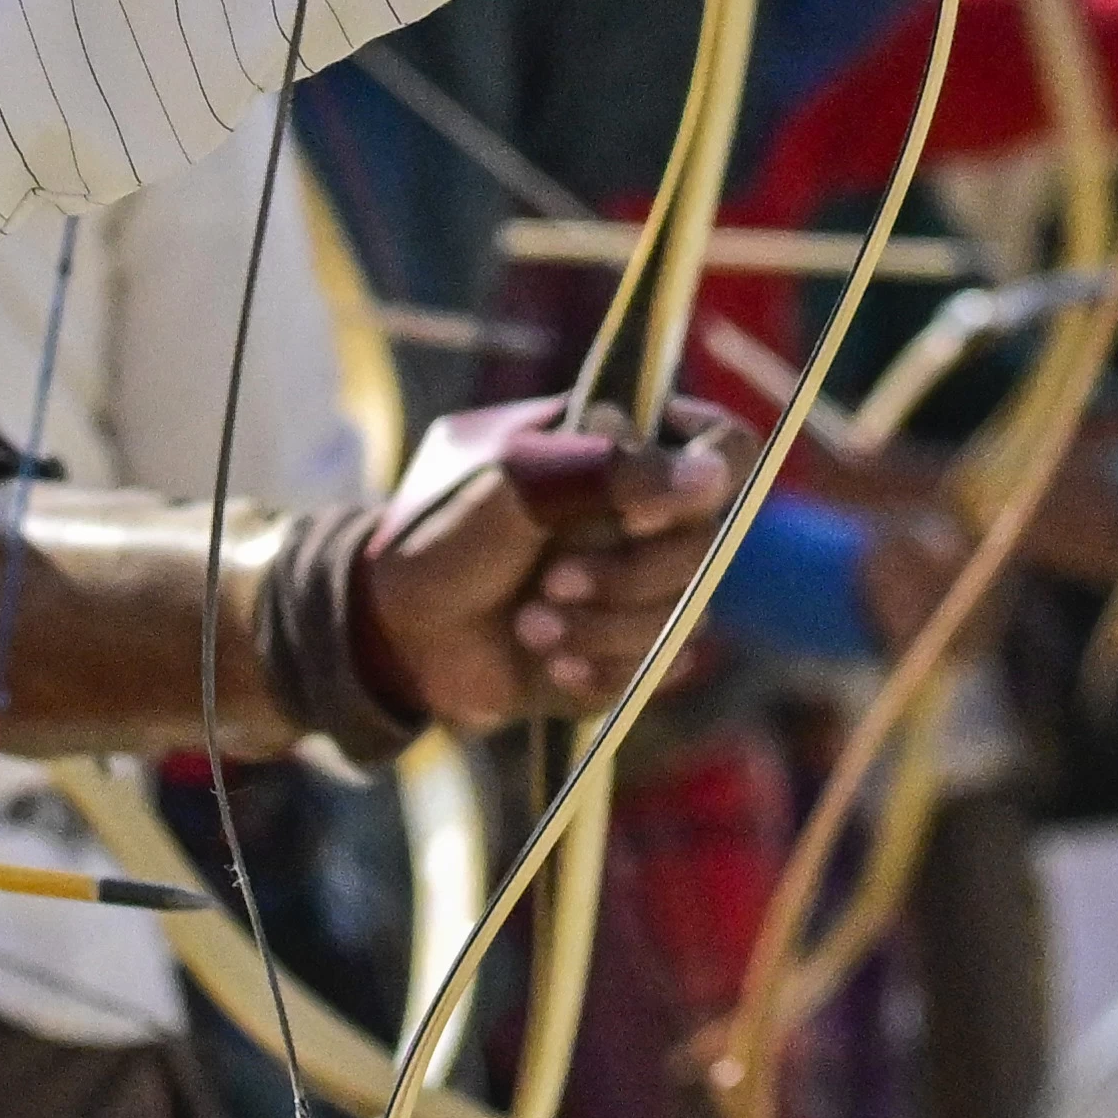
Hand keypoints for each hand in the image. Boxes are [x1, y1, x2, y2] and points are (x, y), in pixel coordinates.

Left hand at [356, 400, 733, 732]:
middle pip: (710, 546)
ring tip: (529, 623)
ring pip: (687, 617)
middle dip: (628, 576)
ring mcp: (640, 586)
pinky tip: (546, 662)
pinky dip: (599, 670)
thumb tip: (713, 476)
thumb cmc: (444, 530)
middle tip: (552, 580)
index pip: (725, 446)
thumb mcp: (519, 480)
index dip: (708, 480)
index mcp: (626, 448)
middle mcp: (646, 515)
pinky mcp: (626, 650)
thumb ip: (615, 469)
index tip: (642, 511)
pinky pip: (655, 671)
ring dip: (603, 628)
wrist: (392, 630)